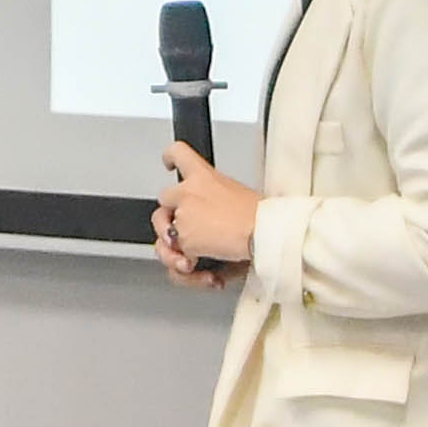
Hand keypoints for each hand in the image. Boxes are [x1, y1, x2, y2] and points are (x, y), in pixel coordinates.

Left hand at [155, 141, 259, 273]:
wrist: (265, 233)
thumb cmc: (261, 217)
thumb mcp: (238, 196)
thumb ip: (214, 201)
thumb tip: (207, 224)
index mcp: (204, 176)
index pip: (178, 153)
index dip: (170, 157)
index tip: (167, 163)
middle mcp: (188, 192)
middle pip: (164, 200)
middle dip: (170, 220)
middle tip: (184, 236)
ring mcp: (183, 215)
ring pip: (163, 235)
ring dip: (175, 252)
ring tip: (193, 262)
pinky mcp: (184, 239)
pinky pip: (175, 261)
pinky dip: (187, 273)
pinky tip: (205, 273)